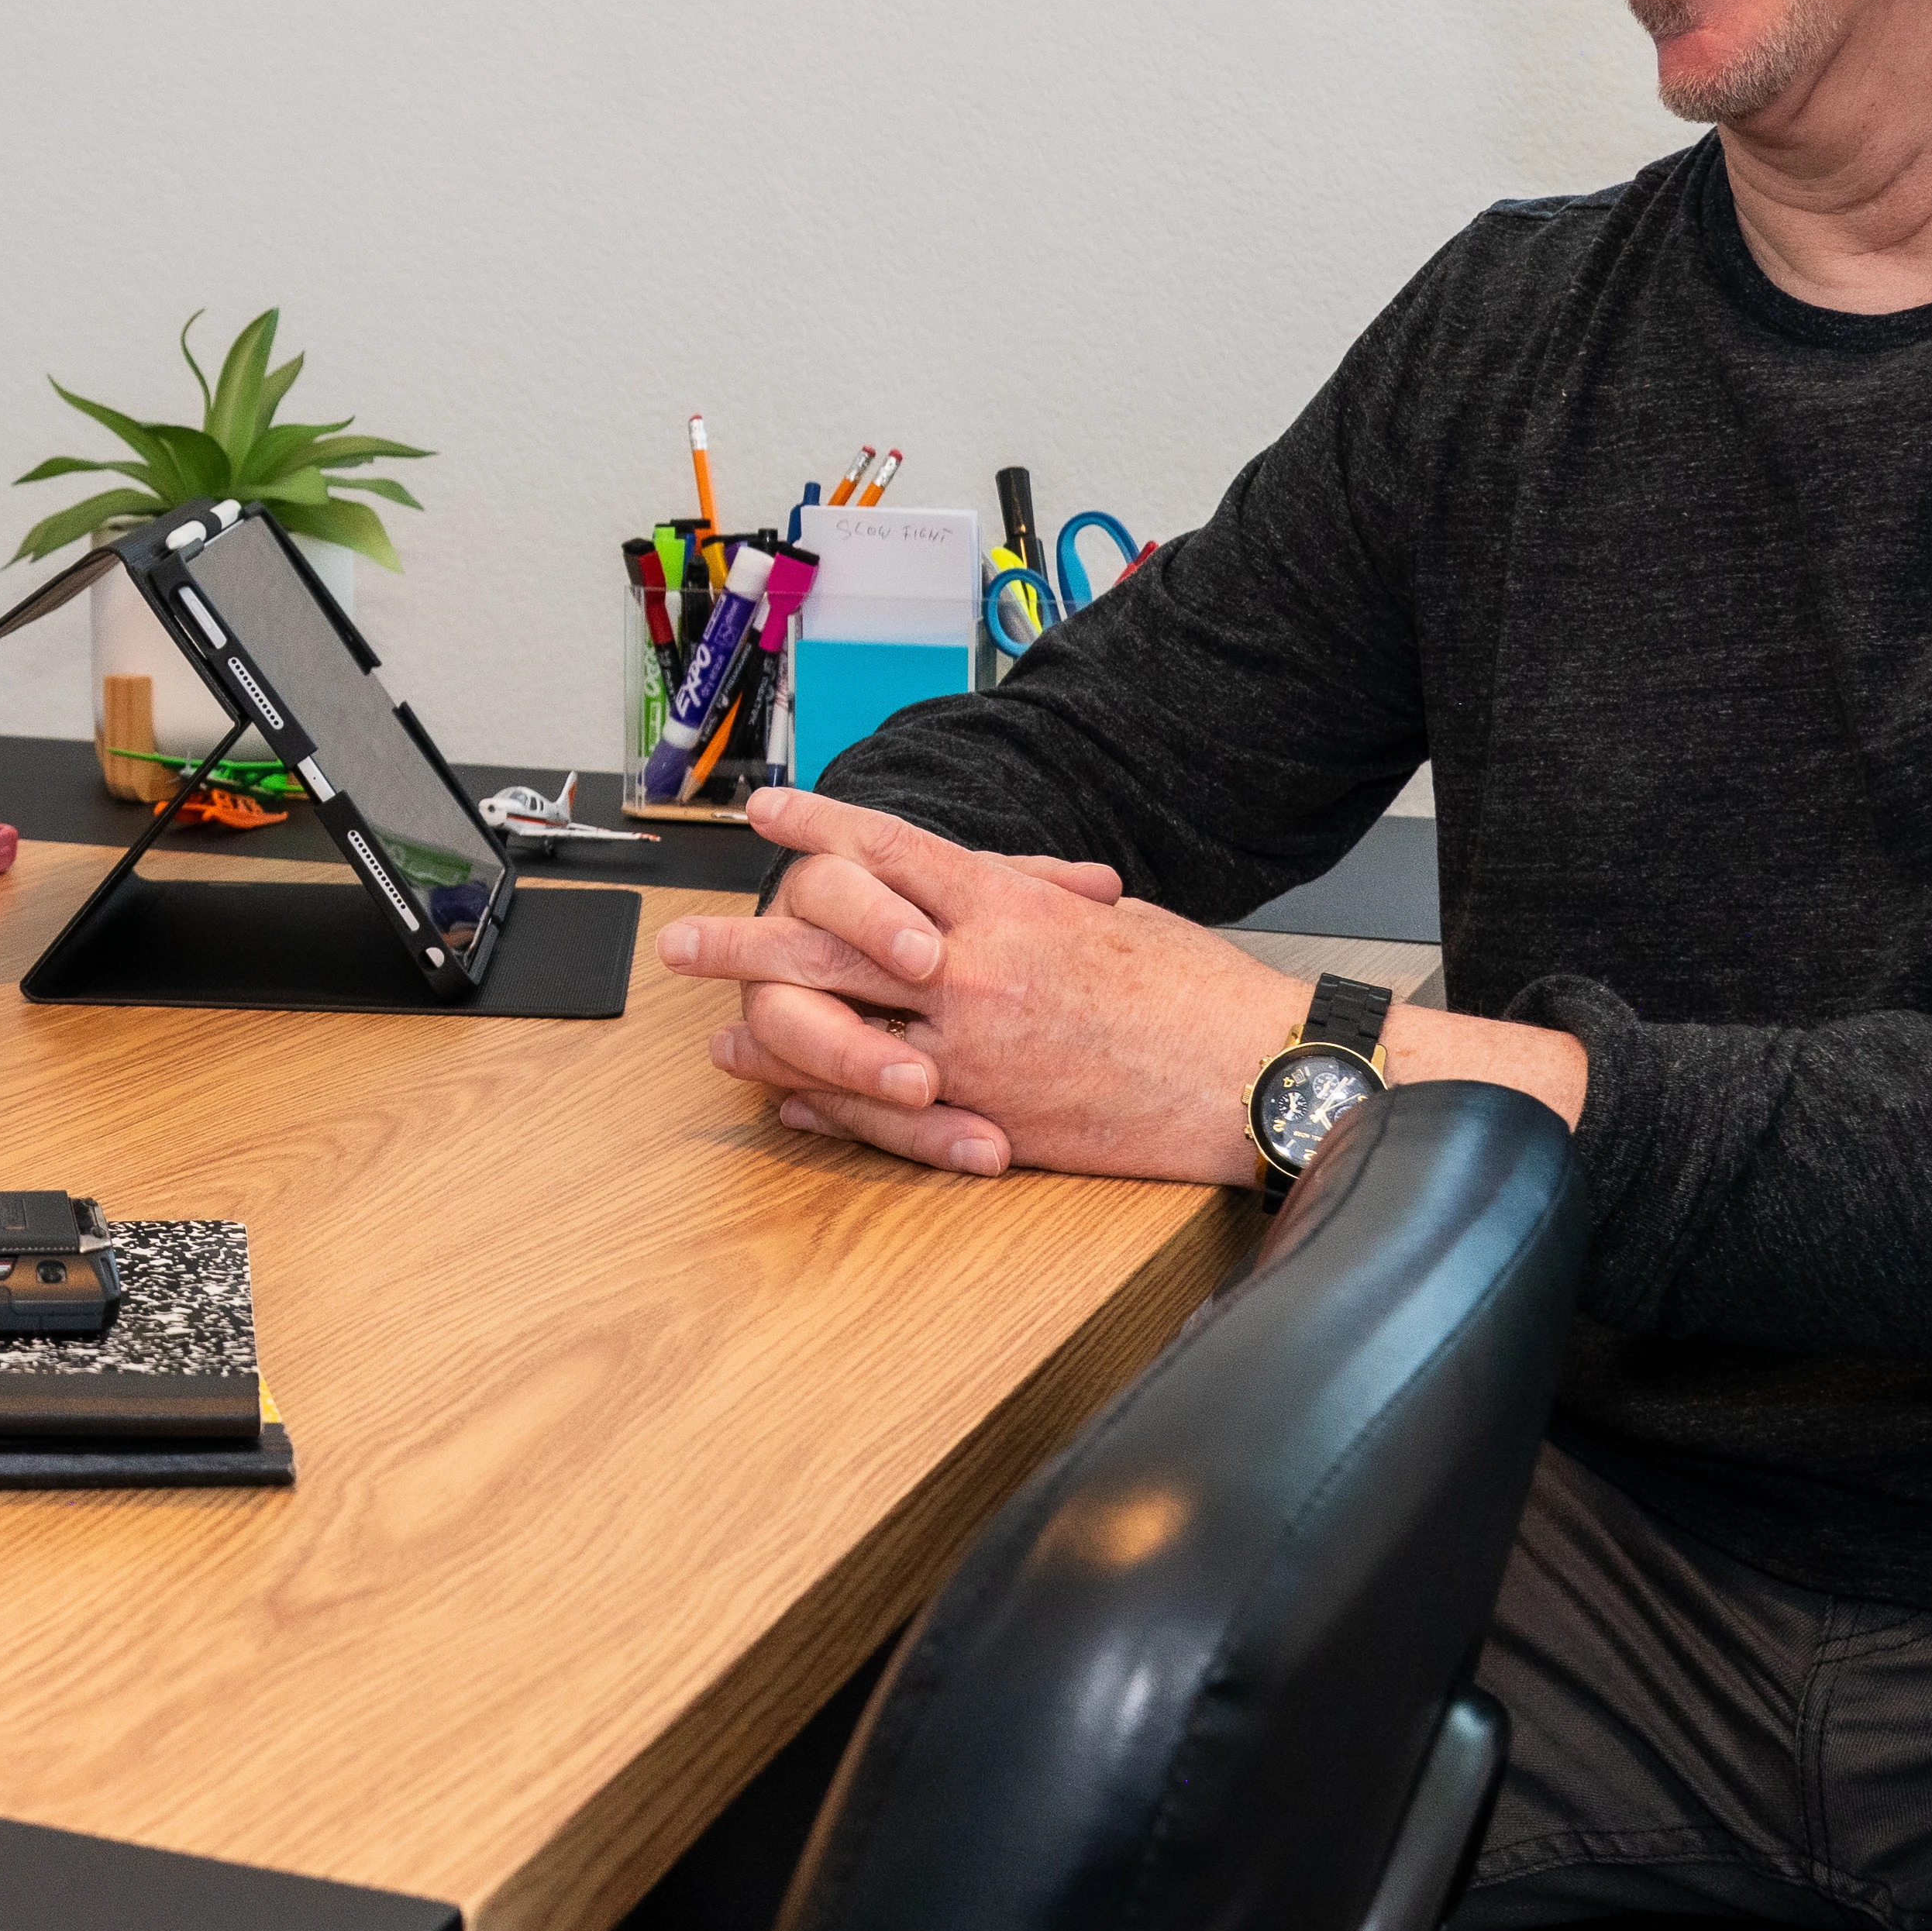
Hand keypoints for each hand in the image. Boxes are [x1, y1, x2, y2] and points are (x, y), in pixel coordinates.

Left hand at [656, 786, 1284, 1184]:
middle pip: (830, 942)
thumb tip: (971, 877)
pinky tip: (785, 1095)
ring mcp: (975, 1050)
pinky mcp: (988, 1121)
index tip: (761, 810)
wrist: (1255, 1072)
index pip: (887, 850)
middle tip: (676, 942)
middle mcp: (974, 969)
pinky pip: (881, 1112)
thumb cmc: (1193, 990)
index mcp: (1005, 903)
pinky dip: (824, 1101)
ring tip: (713, 1031)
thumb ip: (1023, 895)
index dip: (816, 825)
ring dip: (764, 1029)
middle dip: (742, 938)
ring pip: (838, 1031)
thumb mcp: (1101, 916)